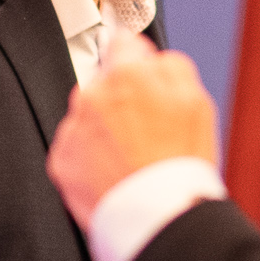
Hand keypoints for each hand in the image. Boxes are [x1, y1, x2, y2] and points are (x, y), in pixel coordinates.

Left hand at [47, 32, 219, 225]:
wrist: (158, 217)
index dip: (135, 58)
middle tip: (146, 131)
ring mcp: (73, 129)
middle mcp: (93, 96)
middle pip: (103, 84)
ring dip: (103, 129)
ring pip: (87, 117)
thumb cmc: (181, 165)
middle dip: (120, 100)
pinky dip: (89, 158)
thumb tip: (152, 57)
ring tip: (132, 158)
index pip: (122, 43)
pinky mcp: (61, 161)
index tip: (138, 71)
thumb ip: (172, 67)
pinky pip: (74, 149)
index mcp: (127, 75)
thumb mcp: (197, 103)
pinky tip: (115, 172)